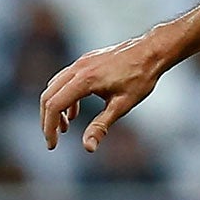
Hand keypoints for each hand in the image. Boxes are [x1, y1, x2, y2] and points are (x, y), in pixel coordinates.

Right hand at [40, 31, 169, 151]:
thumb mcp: (122, 105)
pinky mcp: (85, 61)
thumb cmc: (140, 78)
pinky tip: (74, 112)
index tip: (53, 145)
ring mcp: (80, 62)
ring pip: (54, 87)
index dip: (49, 127)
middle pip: (49, 96)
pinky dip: (64, 97)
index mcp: (84, 80)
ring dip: (55, 108)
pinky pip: (65, 80)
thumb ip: (101, 126)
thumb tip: (88, 148)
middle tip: (54, 139)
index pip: (54, 106)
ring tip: (65, 128)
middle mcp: (78, 68)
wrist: (152, 51)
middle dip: (48, 120)